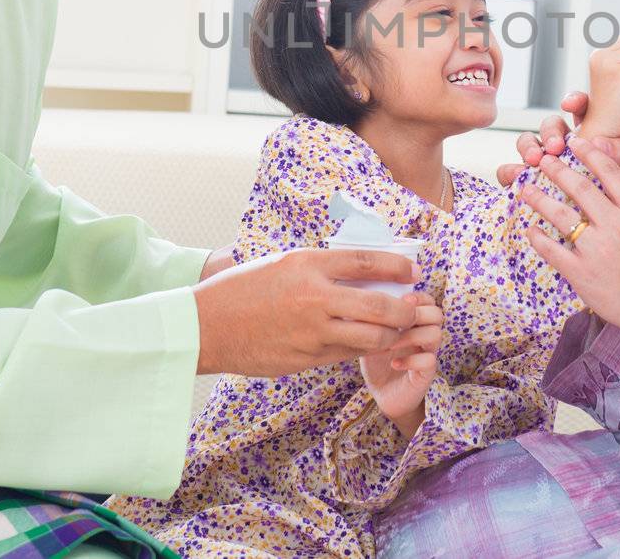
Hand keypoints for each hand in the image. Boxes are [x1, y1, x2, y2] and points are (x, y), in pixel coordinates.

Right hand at [193, 248, 425, 375]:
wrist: (206, 326)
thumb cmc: (241, 289)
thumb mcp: (282, 263)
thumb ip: (320, 267)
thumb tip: (361, 271)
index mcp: (307, 265)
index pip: (366, 262)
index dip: (397, 265)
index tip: (413, 270)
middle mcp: (314, 298)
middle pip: (379, 305)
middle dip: (404, 309)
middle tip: (413, 308)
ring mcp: (312, 332)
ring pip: (370, 338)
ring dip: (391, 335)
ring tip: (397, 330)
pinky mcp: (307, 358)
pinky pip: (347, 355)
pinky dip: (363, 349)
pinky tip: (369, 344)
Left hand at [359, 293, 443, 436]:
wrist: (382, 393)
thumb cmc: (377, 360)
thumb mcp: (370, 335)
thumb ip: (370, 318)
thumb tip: (359, 299)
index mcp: (415, 322)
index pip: (428, 300)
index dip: (418, 296)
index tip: (400, 299)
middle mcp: (425, 335)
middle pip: (437, 314)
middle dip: (417, 313)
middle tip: (396, 321)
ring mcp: (428, 354)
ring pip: (435, 335)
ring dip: (411, 336)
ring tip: (389, 344)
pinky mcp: (427, 373)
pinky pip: (429, 360)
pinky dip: (411, 360)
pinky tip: (394, 363)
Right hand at [495, 91, 619, 191]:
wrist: (610, 234)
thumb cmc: (619, 201)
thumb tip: (600, 141)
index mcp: (589, 137)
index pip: (580, 110)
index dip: (574, 102)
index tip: (570, 105)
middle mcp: (562, 147)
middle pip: (550, 126)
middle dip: (550, 131)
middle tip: (556, 147)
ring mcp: (542, 164)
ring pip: (527, 144)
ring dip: (528, 147)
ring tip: (534, 161)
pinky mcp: (524, 183)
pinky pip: (510, 173)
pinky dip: (510, 173)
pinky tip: (517, 178)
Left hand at [519, 137, 619, 339]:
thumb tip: (617, 186)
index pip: (610, 173)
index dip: (591, 153)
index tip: (576, 142)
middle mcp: (614, 226)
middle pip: (580, 188)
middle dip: (558, 170)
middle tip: (543, 159)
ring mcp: (596, 250)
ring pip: (561, 216)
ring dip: (540, 199)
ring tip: (526, 189)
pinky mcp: (581, 273)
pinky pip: (552, 251)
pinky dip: (538, 238)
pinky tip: (530, 229)